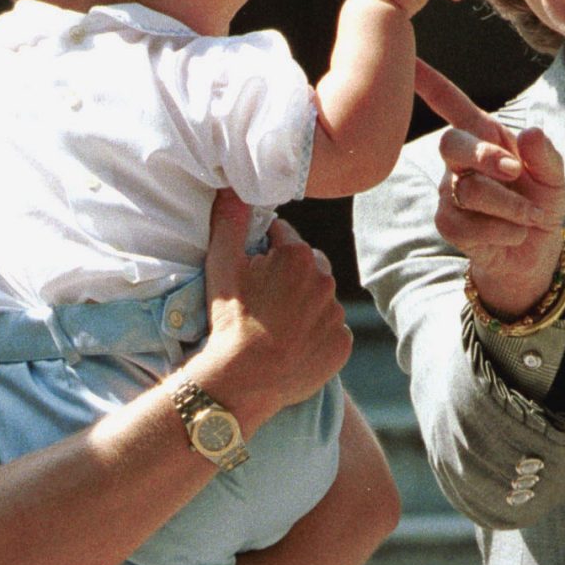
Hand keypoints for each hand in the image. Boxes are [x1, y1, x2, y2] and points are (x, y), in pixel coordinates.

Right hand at [192, 192, 350, 430]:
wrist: (243, 378)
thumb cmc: (229, 318)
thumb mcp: (222, 264)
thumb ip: (230, 219)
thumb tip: (233, 186)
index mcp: (299, 255)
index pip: (283, 237)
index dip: (264, 251)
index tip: (251, 271)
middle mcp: (326, 280)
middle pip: (307, 265)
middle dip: (289, 275)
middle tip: (263, 298)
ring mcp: (337, 314)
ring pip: (320, 298)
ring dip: (303, 303)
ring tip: (275, 323)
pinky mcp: (342, 344)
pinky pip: (330, 329)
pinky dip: (315, 333)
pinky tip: (291, 343)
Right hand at [414, 59, 564, 316]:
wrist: (536, 253)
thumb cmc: (541, 202)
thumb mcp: (553, 176)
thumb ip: (545, 154)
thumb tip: (529, 133)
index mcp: (485, 137)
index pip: (452, 105)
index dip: (431, 84)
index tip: (406, 61)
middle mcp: (460, 161)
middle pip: (451, 144)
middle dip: (486, 157)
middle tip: (515, 172)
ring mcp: (449, 192)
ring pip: (469, 190)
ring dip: (511, 205)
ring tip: (532, 216)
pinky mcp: (448, 224)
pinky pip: (468, 225)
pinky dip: (503, 231)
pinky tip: (513, 234)